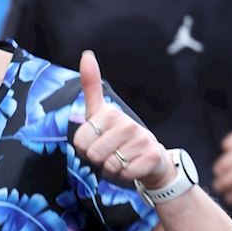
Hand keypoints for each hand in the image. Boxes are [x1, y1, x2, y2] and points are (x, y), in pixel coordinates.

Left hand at [74, 50, 172, 189]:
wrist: (152, 160)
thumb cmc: (120, 138)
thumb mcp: (100, 114)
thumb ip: (91, 87)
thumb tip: (86, 54)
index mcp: (111, 113)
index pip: (80, 142)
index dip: (86, 149)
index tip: (98, 142)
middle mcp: (127, 123)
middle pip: (93, 154)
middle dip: (98, 160)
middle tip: (111, 153)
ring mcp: (141, 139)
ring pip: (109, 165)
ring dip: (112, 168)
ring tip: (122, 159)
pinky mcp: (151, 156)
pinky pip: (124, 174)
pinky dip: (125, 176)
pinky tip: (133, 167)